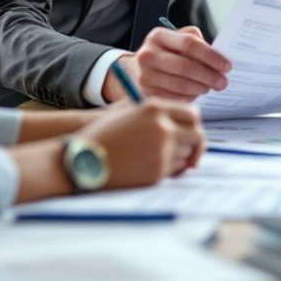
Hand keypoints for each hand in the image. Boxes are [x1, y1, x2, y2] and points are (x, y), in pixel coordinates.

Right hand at [78, 98, 205, 188]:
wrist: (84, 158)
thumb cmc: (106, 132)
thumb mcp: (129, 111)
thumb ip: (157, 111)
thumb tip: (185, 121)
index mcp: (155, 108)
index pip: (192, 114)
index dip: (193, 123)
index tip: (191, 130)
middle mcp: (162, 128)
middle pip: (196, 135)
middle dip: (195, 144)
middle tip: (190, 149)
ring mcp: (161, 151)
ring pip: (187, 155)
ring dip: (180, 157)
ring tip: (160, 156)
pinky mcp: (157, 171)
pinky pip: (175, 170)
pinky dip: (170, 169)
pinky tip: (153, 165)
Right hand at [105, 27, 231, 102]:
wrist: (137, 70)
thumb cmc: (166, 54)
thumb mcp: (177, 40)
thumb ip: (195, 42)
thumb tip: (217, 56)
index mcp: (158, 36)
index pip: (189, 43)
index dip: (211, 56)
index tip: (227, 66)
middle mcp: (147, 54)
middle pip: (186, 66)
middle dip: (209, 76)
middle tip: (223, 82)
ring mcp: (144, 75)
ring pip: (181, 85)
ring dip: (201, 88)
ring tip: (210, 88)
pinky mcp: (145, 93)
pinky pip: (174, 98)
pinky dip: (189, 98)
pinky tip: (195, 94)